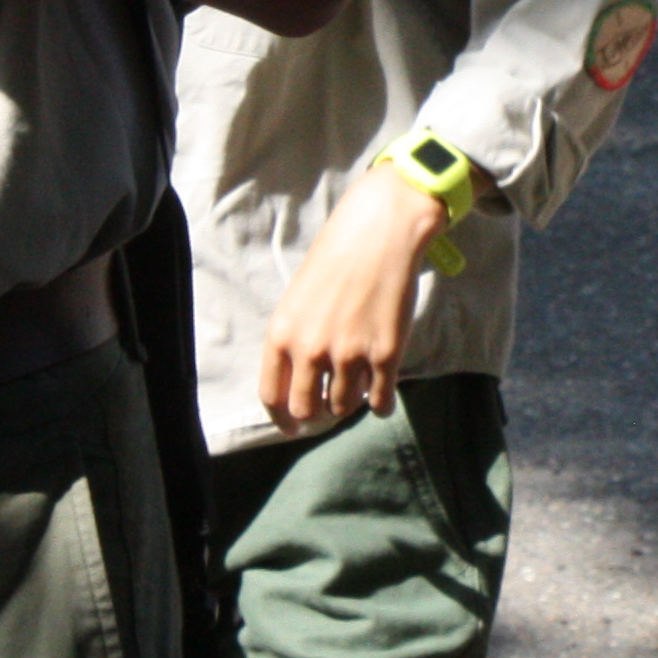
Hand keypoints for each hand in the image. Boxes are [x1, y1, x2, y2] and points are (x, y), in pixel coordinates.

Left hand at [255, 158, 450, 432]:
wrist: (380, 230)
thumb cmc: (337, 257)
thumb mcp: (298, 299)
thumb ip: (294, 341)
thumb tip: (301, 384)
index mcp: (281, 334)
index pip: (272, 396)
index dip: (282, 420)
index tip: (293, 427)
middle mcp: (311, 350)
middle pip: (306, 410)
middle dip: (317, 415)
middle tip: (329, 408)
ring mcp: (349, 354)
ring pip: (344, 406)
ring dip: (350, 402)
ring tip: (358, 384)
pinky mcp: (385, 354)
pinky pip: (380, 401)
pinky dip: (380, 405)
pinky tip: (382, 396)